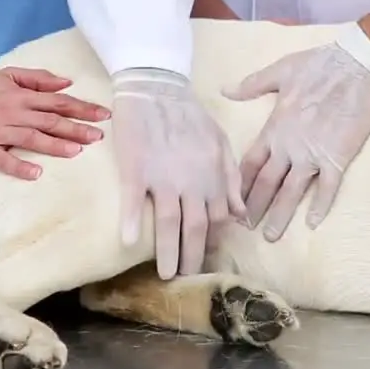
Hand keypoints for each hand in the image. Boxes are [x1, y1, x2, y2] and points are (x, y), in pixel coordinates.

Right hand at [0, 67, 109, 179]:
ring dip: (54, 145)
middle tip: (99, 136)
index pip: (58, 102)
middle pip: (50, 121)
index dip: (82, 108)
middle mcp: (13, 113)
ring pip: (31, 138)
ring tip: (76, 151)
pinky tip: (35, 173)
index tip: (104, 115)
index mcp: (20, 97)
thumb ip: (37, 78)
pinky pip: (3, 160)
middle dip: (76, 128)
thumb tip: (66, 83)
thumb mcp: (7, 76)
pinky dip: (19, 166)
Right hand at [111, 68, 245, 278]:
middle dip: (194, 258)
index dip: (214, 244)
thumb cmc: (190, 116)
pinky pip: (132, 201)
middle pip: (195, 228)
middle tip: (189, 281)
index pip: (217, 220)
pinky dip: (131, 222)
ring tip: (166, 275)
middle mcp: (191, 182)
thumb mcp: (221, 144)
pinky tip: (129, 243)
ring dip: (168, 252)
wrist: (157, 88)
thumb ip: (232, 179)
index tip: (208, 262)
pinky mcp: (136, 169)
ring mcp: (162, 177)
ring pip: (167, 223)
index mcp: (213, 177)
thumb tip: (241, 215)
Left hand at [223, 21, 369, 239]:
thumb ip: (251, 85)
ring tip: (271, 236)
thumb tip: (225, 89)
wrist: (358, 65)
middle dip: (255, 208)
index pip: (250, 164)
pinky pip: (328, 188)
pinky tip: (314, 224)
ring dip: (281, 215)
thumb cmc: (319, 65)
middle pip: (267, 184)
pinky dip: (321, 206)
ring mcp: (314, 154)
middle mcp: (290, 146)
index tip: (231, 201)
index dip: (239, 185)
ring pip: (292, 192)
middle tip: (245, 229)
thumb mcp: (280, 71)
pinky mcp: (339, 157)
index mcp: (274, 128)